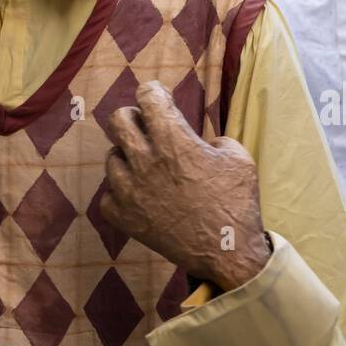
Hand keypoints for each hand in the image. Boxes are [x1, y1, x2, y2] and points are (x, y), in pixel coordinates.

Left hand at [101, 81, 270, 291]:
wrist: (229, 252)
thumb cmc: (237, 202)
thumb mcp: (237, 156)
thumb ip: (212, 139)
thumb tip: (198, 142)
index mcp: (173, 139)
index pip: (147, 95)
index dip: (154, 93)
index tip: (159, 99)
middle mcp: (144, 160)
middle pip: (117, 119)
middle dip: (133, 118)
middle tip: (147, 129)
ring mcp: (130, 190)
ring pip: (111, 157)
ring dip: (128, 157)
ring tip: (147, 167)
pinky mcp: (125, 218)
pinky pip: (108, 195)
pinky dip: (121, 193)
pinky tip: (139, 195)